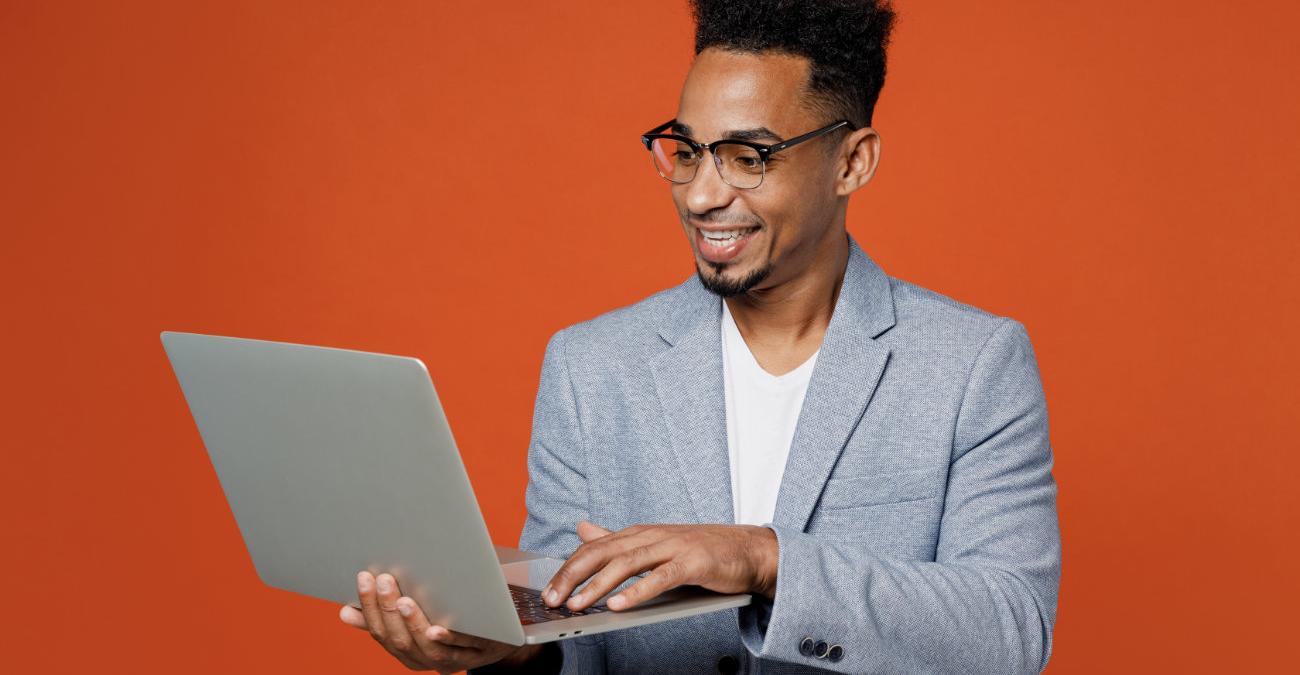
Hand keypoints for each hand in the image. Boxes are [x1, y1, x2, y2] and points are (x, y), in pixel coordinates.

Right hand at [339, 571, 535, 672]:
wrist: (507, 631)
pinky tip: (436, 629)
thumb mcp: (420, 615)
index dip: (370, 608)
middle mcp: (429, 661)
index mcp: (410, 652)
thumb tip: (345, 612)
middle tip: (384, 579)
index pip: (381, 633)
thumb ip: (386, 617)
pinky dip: (448, 639)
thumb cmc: (457, 618)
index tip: (364, 578)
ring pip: (428, 650)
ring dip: (414, 625)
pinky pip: (464, 648)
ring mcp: (457, 660)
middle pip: (402, 642)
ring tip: (404, 600)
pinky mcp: (484, 651)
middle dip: (389, 611)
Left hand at [542, 521, 777, 612]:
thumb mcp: (653, 544)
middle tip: (552, 599)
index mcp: (639, 533)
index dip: (568, 568)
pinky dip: (637, 592)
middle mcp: (651, 536)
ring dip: (598, 585)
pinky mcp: (693, 563)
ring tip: (577, 604)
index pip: (594, 548)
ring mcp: (673, 547)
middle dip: (573, 576)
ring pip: (627, 564)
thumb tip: (582, 529)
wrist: (749, 550)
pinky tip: (618, 605)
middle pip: (604, 553)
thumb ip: (617, 540)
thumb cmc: (700, 551)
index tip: (547, 591)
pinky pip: (660, 578)